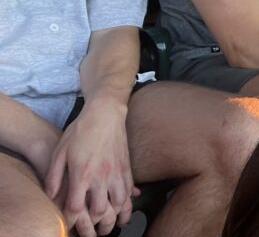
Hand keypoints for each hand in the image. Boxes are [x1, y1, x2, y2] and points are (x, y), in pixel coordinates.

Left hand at [45, 99, 134, 236]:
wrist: (106, 113)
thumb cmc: (81, 130)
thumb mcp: (60, 151)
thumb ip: (54, 176)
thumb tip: (50, 196)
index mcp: (82, 173)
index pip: (76, 206)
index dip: (71, 220)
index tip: (69, 225)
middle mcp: (101, 176)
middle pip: (101, 211)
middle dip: (97, 226)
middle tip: (93, 232)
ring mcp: (117, 172)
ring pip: (120, 203)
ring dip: (116, 217)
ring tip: (112, 224)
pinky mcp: (127, 167)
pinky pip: (129, 191)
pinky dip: (128, 203)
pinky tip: (124, 208)